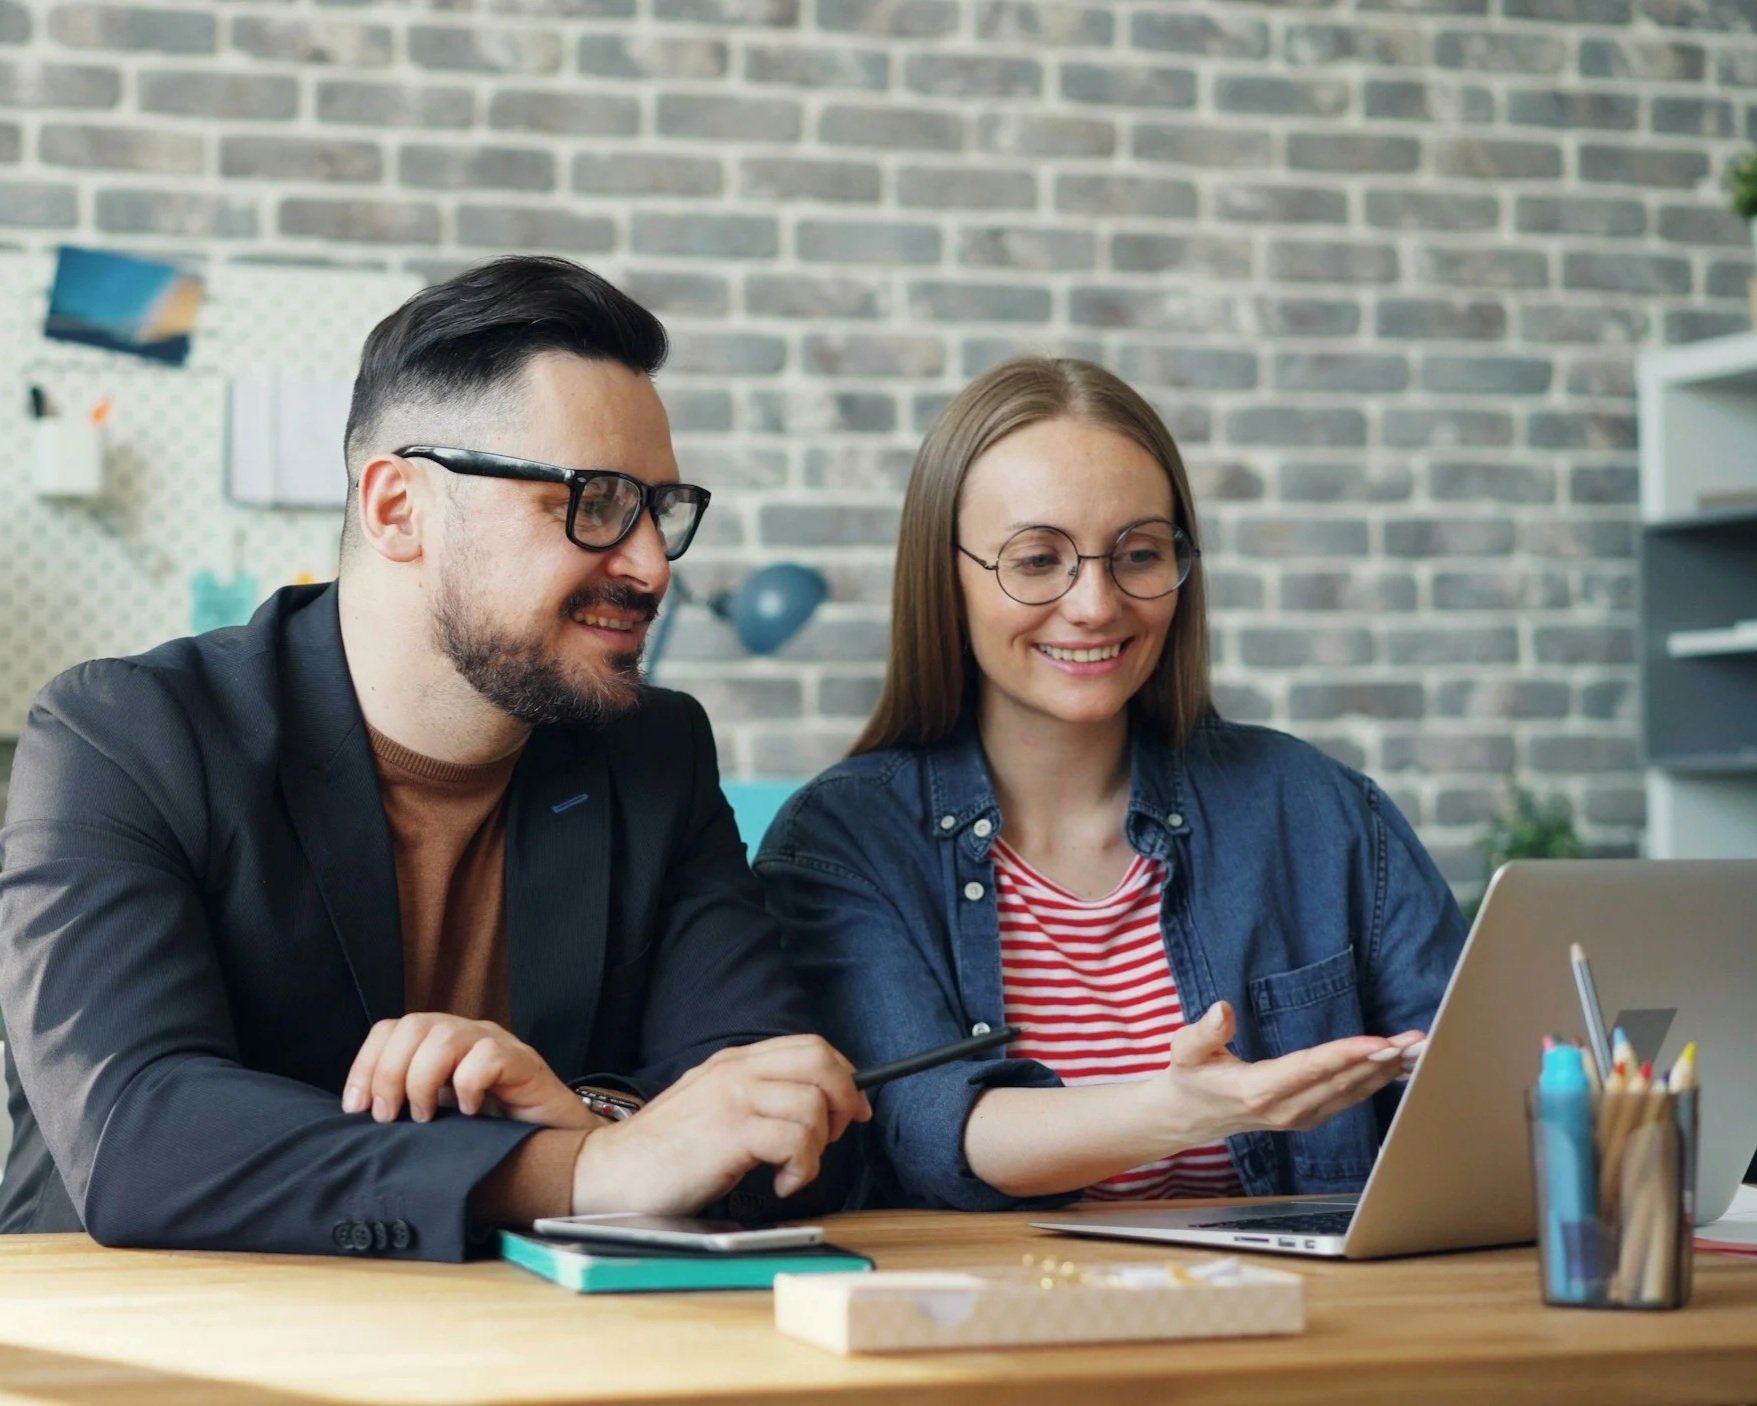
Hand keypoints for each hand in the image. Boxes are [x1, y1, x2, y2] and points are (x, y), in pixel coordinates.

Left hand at [342, 1013, 592, 1129]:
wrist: (555, 1145)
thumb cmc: (492, 1133)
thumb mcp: (437, 1117)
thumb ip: (404, 1106)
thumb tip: (357, 1116)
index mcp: (438, 1043)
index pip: (390, 1029)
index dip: (366, 1064)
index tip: (357, 1108)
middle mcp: (465, 1034)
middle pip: (413, 1025)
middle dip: (389, 1073)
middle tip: (391, 1117)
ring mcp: (496, 1043)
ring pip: (445, 1036)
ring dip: (423, 1080)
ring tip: (428, 1118)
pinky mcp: (523, 1061)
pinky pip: (486, 1057)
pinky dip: (469, 1086)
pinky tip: (472, 1113)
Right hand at [568, 1035, 870, 1214]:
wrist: (608, 1175)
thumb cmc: (662, 1153)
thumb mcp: (711, 1106)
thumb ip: (754, 1097)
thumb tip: (813, 1106)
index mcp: (733, 1062)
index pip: (810, 1047)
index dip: (844, 1076)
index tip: (852, 1110)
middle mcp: (735, 1071)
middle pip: (821, 1061)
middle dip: (844, 1100)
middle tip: (833, 1138)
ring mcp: (732, 1098)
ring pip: (813, 1104)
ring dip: (817, 1146)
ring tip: (792, 1170)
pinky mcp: (730, 1132)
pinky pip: (796, 1140)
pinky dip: (802, 1169)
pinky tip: (780, 1184)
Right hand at [1157, 1001, 1424, 1141]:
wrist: (1190, 1117)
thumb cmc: (1190, 1077)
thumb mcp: (1184, 1050)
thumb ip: (1203, 1031)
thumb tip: (1222, 1008)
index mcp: (1258, 1090)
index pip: (1310, 1069)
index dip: (1346, 1055)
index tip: (1378, 1042)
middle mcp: (1286, 1109)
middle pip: (1342, 1082)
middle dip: (1382, 1060)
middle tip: (1418, 1041)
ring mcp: (1301, 1117)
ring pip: (1353, 1092)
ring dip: (1388, 1071)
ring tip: (1419, 1050)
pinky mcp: (1310, 1117)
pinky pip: (1351, 1099)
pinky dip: (1377, 1082)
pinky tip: (1400, 1068)